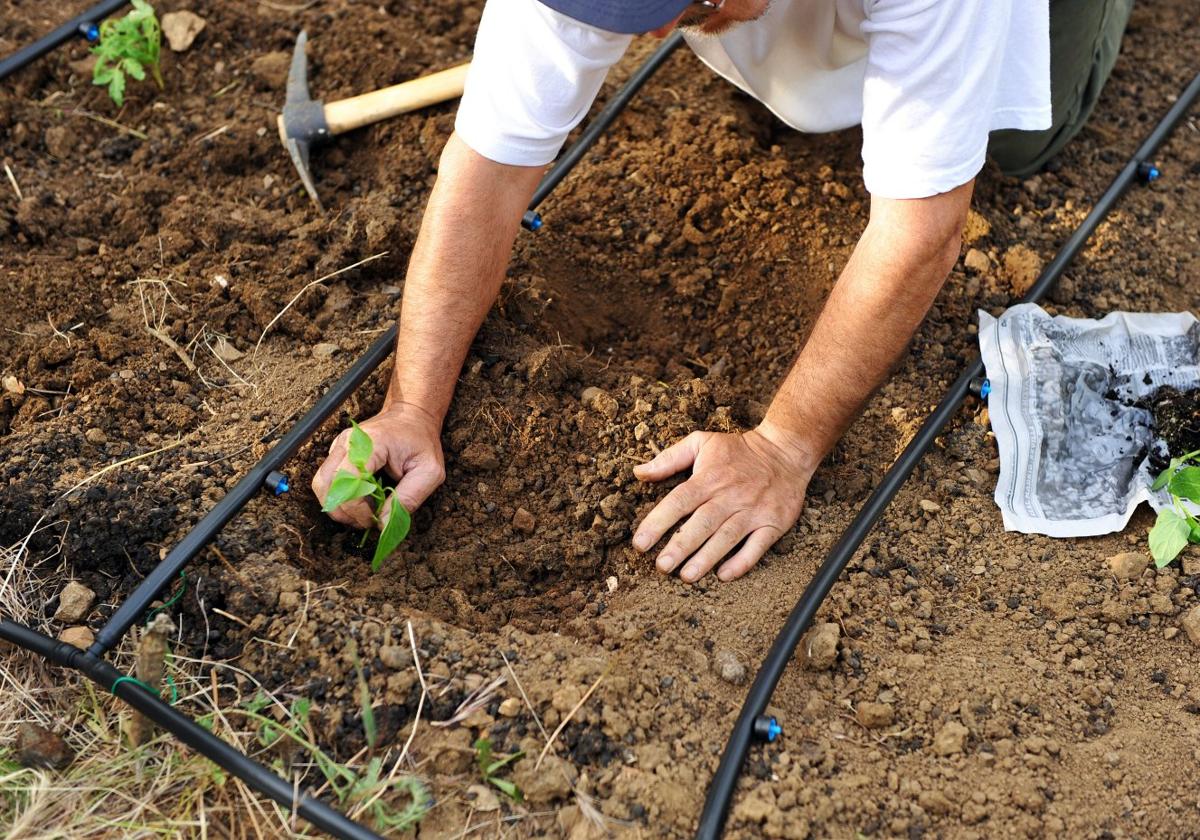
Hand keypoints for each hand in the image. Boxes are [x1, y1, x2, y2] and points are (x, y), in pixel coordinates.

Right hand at [312, 402, 445, 528]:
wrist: (411, 417)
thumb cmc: (421, 442)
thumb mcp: (429, 472)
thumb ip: (409, 498)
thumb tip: (384, 524)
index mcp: (370, 444)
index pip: (347, 482)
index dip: (356, 508)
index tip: (375, 519)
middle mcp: (346, 443)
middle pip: (326, 486)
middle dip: (344, 511)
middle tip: (368, 520)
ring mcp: (338, 447)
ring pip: (321, 486)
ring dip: (339, 506)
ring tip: (364, 511)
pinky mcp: (336, 454)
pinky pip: (328, 482)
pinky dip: (340, 497)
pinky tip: (362, 500)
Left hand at [631, 421, 815, 582]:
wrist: (786, 450)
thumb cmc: (738, 450)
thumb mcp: (702, 442)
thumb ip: (669, 458)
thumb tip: (639, 472)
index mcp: (709, 478)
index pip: (679, 501)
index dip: (658, 522)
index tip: (640, 543)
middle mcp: (730, 495)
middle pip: (702, 523)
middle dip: (680, 546)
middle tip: (662, 566)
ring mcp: (753, 510)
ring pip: (727, 537)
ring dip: (706, 558)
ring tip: (686, 576)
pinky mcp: (773, 523)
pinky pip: (757, 546)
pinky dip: (742, 562)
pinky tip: (724, 575)